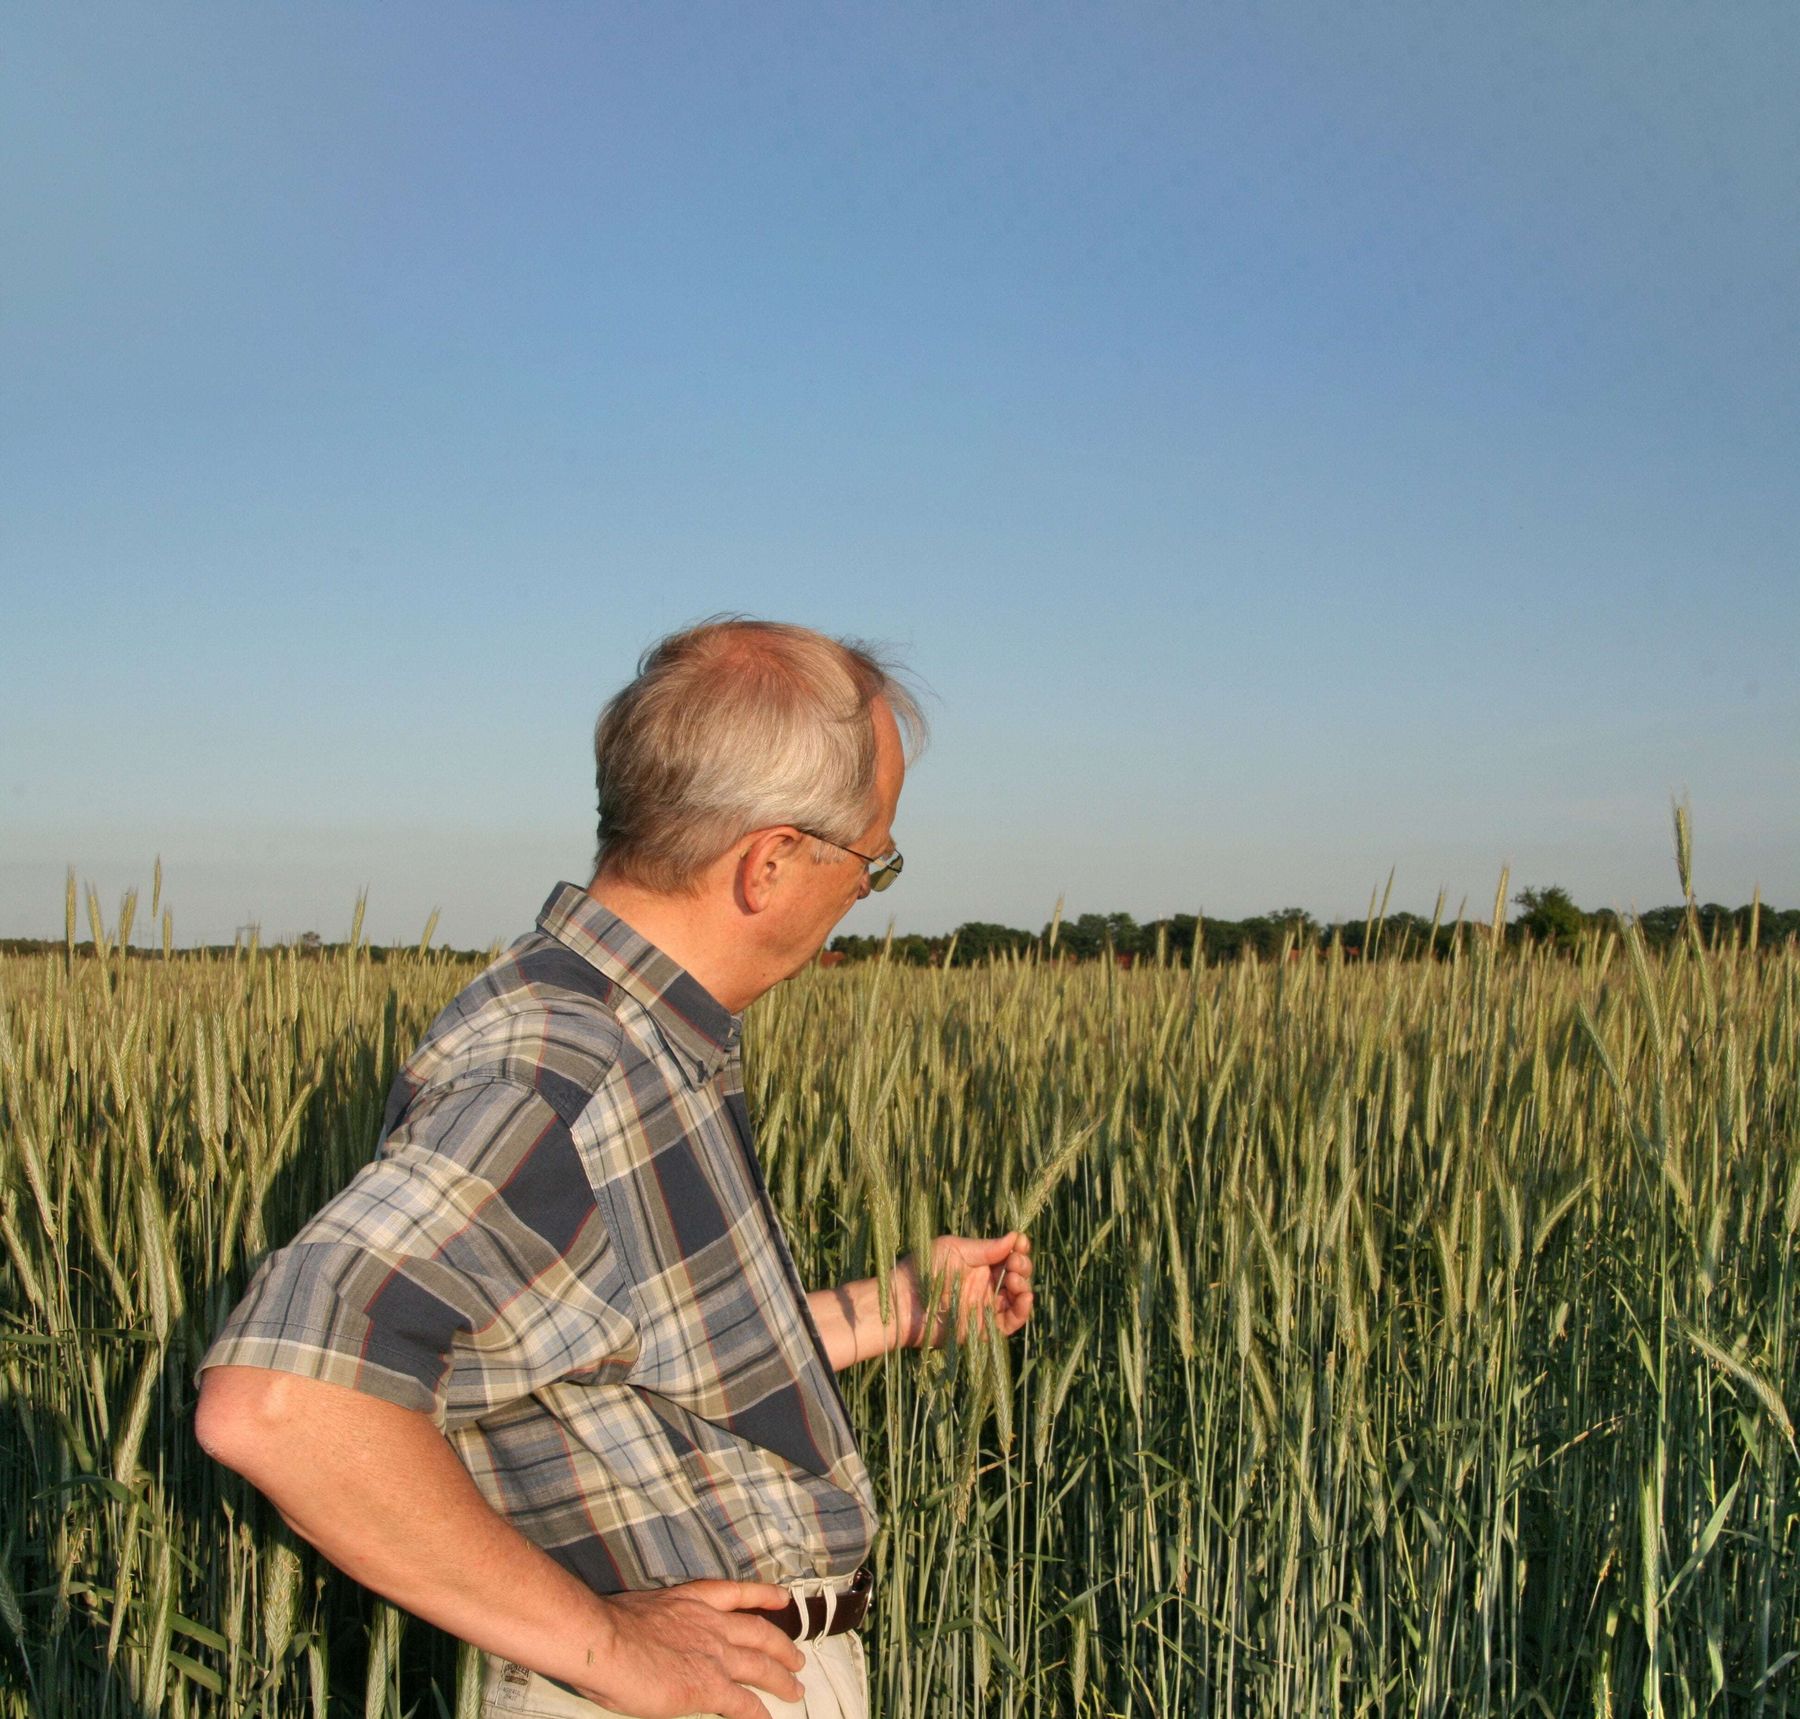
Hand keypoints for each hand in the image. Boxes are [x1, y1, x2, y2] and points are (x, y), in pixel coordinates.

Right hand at [579, 1579, 806, 1718]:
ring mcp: (714, 1654)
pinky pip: (744, 1702)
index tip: (783, 1598)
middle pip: (759, 1633)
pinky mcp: (709, 1686)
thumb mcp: (645, 1611)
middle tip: (798, 1658)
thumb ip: (663, 1623)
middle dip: (782, 1646)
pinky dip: (759, 1713)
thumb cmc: (611, 1627)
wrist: (607, 1642)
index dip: (763, 1595)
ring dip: (782, 1678)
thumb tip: (657, 1638)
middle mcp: (711, 1623)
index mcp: (693, 1601)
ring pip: (761, 1666)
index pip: (737, 1594)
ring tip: (796, 1688)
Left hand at [895, 1232, 1033, 1348]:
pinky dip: (1022, 1311)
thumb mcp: (954, 1249)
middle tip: (1015, 1262)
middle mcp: (985, 1285)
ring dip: (1024, 1286)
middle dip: (1022, 1266)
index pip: (1007, 1256)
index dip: (1018, 1249)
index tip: (1021, 1243)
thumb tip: (1015, 1238)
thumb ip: (985, 1248)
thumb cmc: (924, 1268)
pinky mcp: (985, 1328)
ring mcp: (986, 1307)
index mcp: (979, 1264)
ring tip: (1015, 1279)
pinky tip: (1025, 1297)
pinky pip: (1011, 1322)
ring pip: (1017, 1298)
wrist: (905, 1301)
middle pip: (1016, 1276)